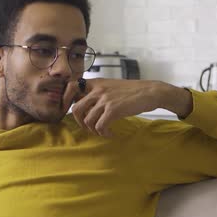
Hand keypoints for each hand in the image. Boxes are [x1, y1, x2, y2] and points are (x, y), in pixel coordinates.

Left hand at [62, 79, 192, 136]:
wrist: (150, 92)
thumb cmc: (132, 91)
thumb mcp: (111, 86)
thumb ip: (98, 92)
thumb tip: (85, 104)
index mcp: (96, 83)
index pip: (71, 87)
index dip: (65, 100)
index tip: (69, 110)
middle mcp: (98, 90)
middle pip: (75, 109)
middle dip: (80, 122)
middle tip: (89, 127)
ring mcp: (105, 100)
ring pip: (87, 121)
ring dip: (94, 130)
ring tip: (103, 131)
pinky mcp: (113, 110)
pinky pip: (100, 126)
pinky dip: (103, 133)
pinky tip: (110, 133)